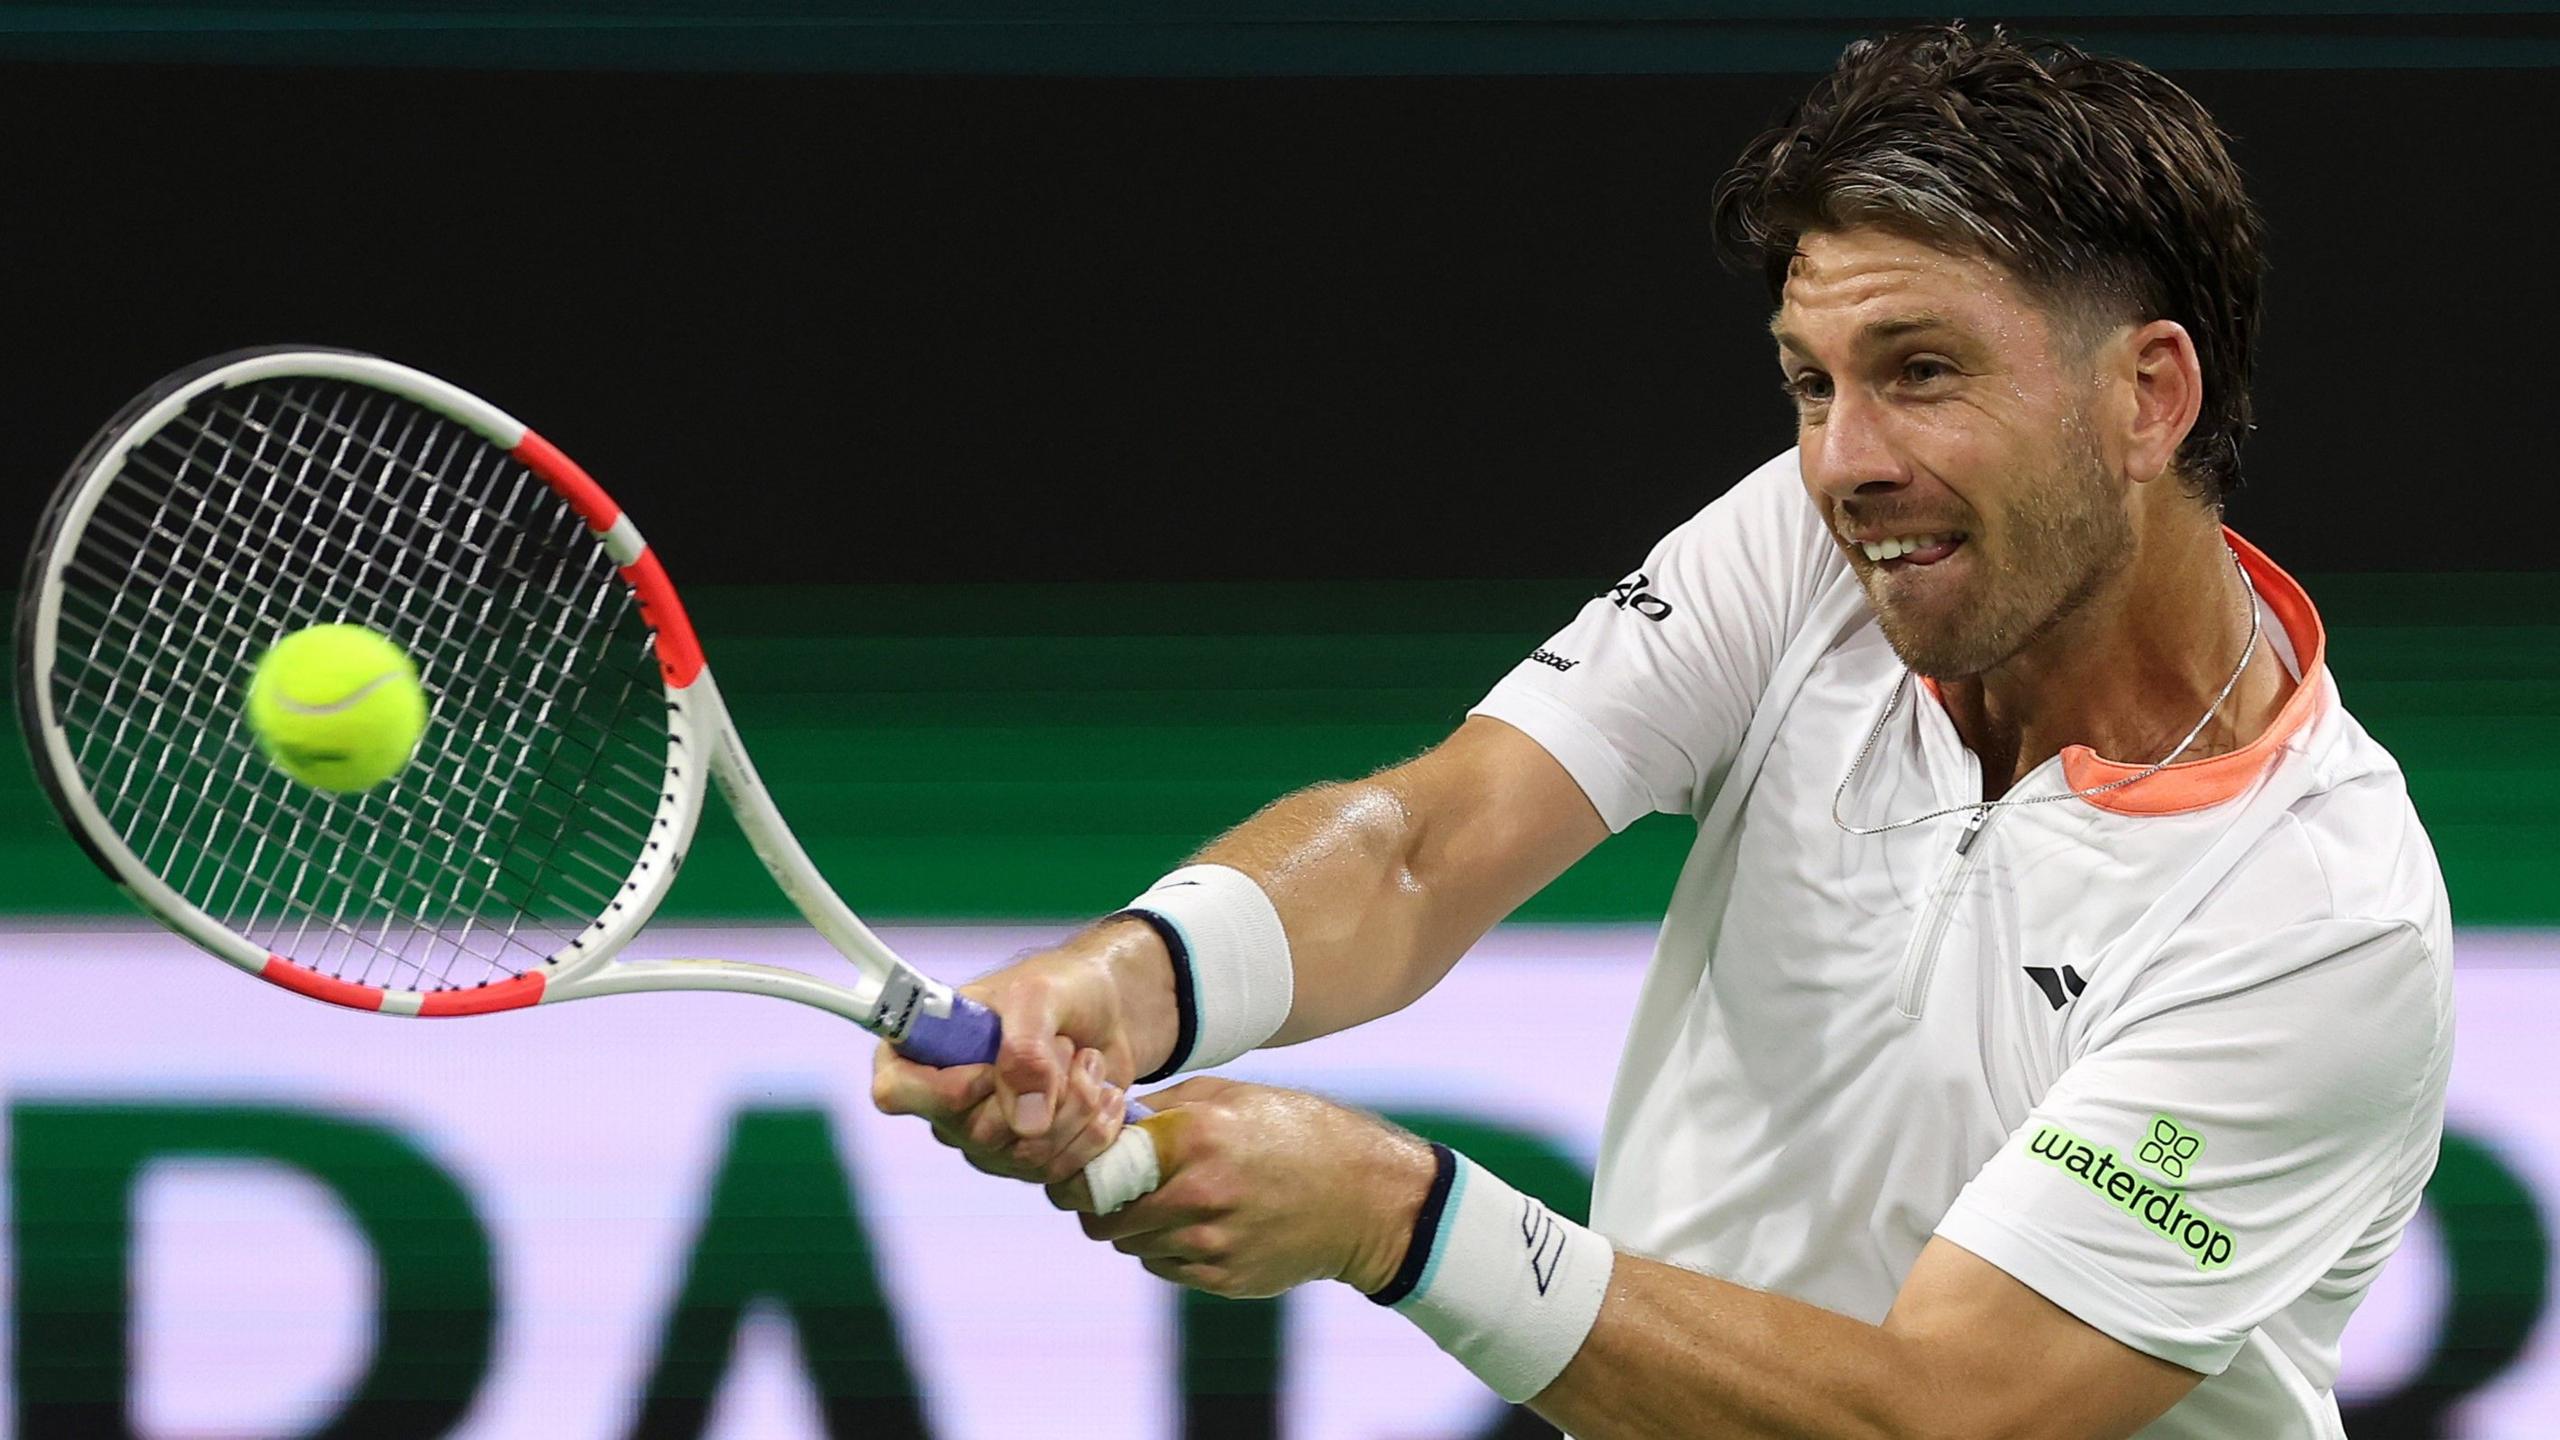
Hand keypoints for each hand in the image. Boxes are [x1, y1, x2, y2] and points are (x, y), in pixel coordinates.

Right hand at [870, 917, 1180, 1184]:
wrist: (1110, 1012)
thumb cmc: (1060, 989)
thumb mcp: (1040, 996)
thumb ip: (1025, 1047)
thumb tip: (1026, 1123)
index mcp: (922, 1052)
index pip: (896, 1093)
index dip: (945, 1091)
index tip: (991, 1067)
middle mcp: (945, 1107)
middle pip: (978, 1134)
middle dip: (1043, 1086)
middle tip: (1066, 1042)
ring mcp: (987, 1141)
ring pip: (1028, 1156)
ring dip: (1077, 1104)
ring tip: (1089, 1060)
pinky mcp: (1029, 1162)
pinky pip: (1062, 1173)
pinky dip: (1096, 1132)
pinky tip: (1106, 1095)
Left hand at [1049, 1077, 1435, 1299]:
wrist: (1365, 1198)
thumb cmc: (1297, 1133)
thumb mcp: (1232, 1097)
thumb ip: (1164, 1108)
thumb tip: (1105, 1119)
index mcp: (1194, 1138)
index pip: (1098, 1168)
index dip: (1078, 1172)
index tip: (1078, 1168)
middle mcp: (1198, 1194)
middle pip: (1101, 1218)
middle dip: (1099, 1204)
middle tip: (1114, 1188)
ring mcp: (1211, 1243)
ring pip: (1129, 1246)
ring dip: (1134, 1227)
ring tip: (1168, 1201)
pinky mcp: (1223, 1277)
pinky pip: (1163, 1267)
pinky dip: (1166, 1248)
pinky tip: (1199, 1224)